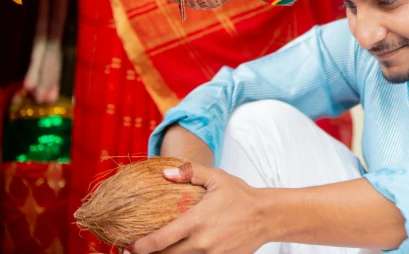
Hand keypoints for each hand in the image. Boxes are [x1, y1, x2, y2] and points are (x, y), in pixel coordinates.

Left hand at [129, 162, 265, 253]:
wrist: (267, 216)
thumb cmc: (241, 195)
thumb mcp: (216, 178)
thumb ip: (189, 173)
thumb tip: (164, 173)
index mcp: (196, 221)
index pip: (159, 240)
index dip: (139, 247)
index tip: (130, 245)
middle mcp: (200, 242)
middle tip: (137, 250)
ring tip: (158, 251)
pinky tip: (182, 251)